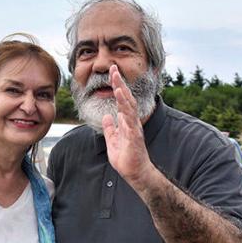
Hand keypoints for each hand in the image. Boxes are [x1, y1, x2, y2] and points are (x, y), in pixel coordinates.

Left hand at [102, 65, 154, 188]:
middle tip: (114, 69)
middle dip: (120, 83)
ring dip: (123, 95)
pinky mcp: (134, 138)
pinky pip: (130, 123)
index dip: (117, 86)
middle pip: (126, 99)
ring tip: (117, 83)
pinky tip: (121, 106)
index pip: (122, 100)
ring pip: (129, 108)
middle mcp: (132, 122)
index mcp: (126, 121)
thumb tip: (107, 116)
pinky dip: (126, 113)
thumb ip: (110, 128)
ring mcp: (134, 129)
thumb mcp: (113, 141)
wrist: (134, 173)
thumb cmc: (126, 158)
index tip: (112, 73)